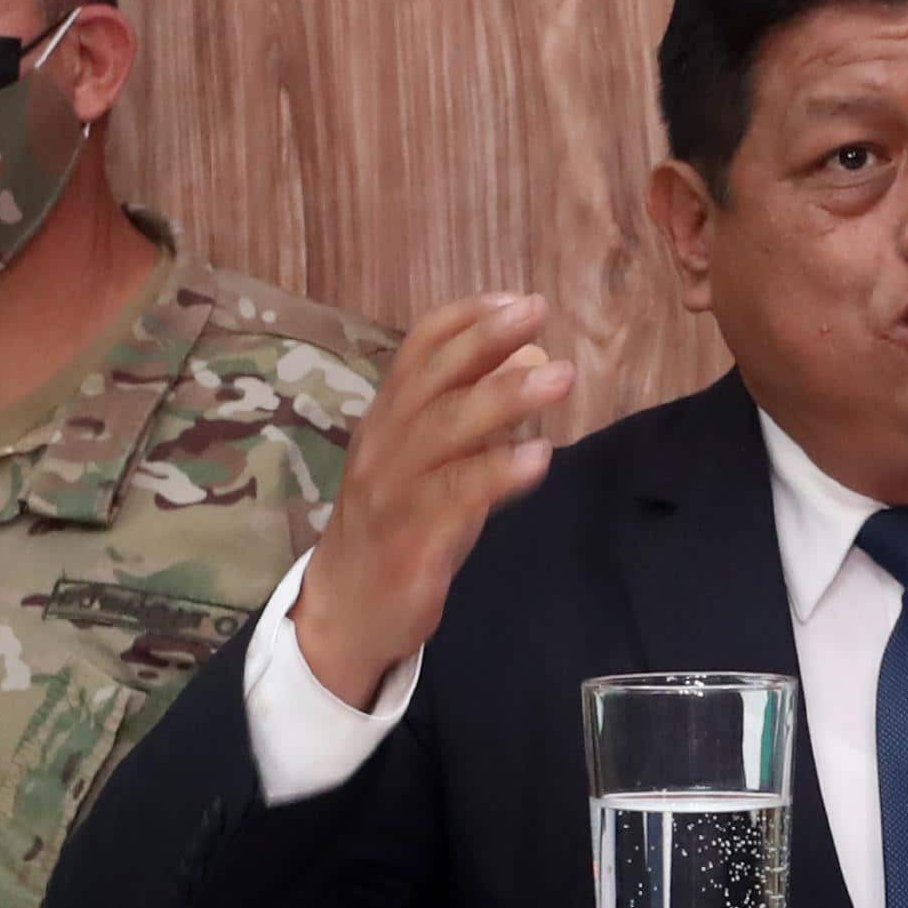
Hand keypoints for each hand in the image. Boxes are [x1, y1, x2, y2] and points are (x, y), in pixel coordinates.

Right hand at [291, 292, 575, 707]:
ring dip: (505, 397)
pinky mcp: (412, 541)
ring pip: (445, 431)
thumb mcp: (433, 459)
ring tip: (561, 375)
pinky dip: (498, 474)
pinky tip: (540, 459)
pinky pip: (456, 499)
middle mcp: (386, 443)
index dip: (465, 319)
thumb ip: (473, 410)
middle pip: (434, 379)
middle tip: (537, 309)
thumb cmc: (401, 523)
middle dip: (486, 340)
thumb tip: (528, 355)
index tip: (514, 298)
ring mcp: (395, 491)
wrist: (346, 610)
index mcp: (389, 417)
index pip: (419, 350)